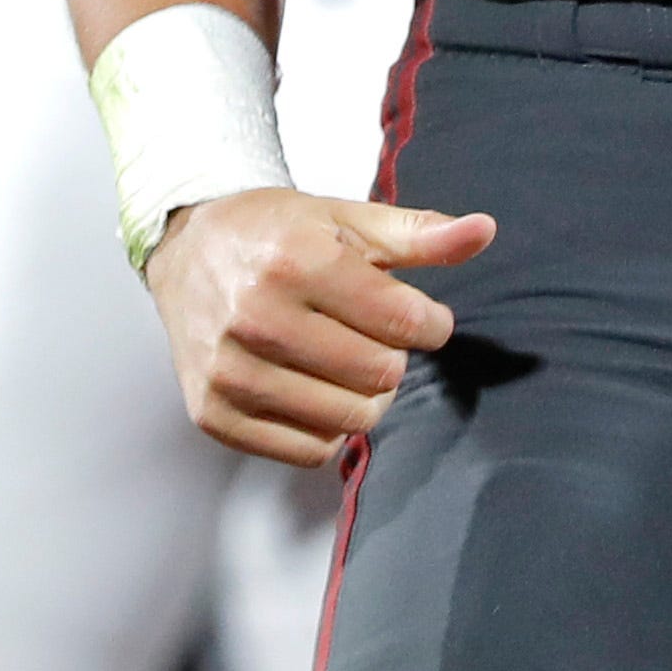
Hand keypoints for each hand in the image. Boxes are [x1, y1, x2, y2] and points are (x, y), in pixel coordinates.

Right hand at [144, 187, 494, 468]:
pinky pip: (307, 451)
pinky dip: (326, 428)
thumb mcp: (346, 219)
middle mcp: (257, 316)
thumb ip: (418, 233)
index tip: (421, 317)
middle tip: (370, 334)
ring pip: (348, 419)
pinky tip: (316, 390)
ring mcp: (231, 371)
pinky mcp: (214, 413)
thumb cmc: (275, 233)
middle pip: (380, 375)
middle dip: (392, 357)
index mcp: (296, 260)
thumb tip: (483, 231)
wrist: (187, 249)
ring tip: (346, 362)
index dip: (431, 323)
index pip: (404, 322)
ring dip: (364, 396)